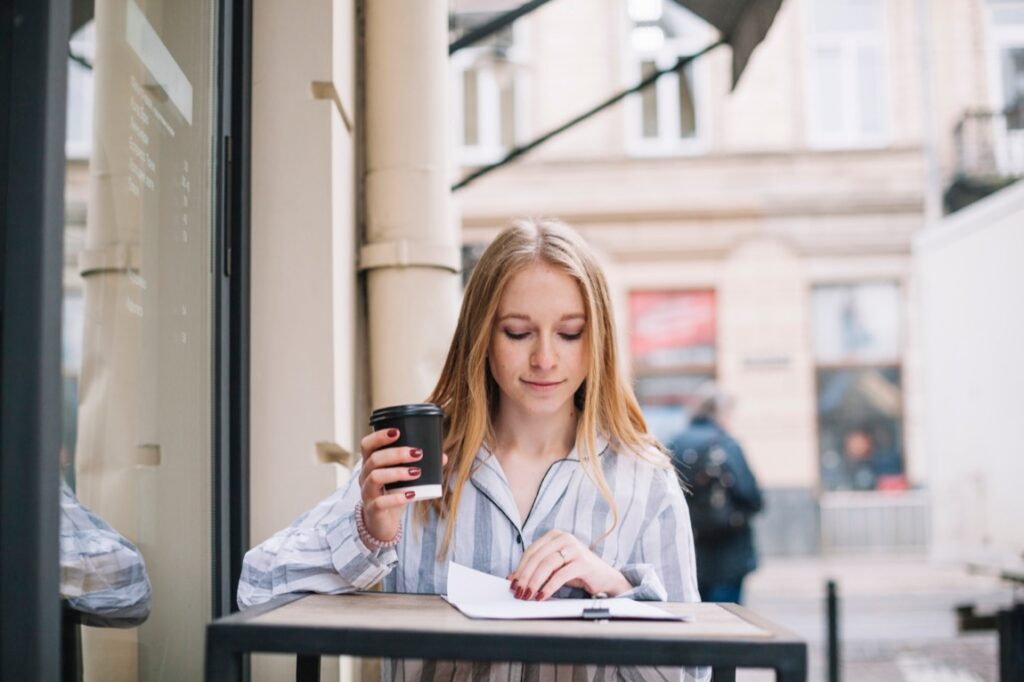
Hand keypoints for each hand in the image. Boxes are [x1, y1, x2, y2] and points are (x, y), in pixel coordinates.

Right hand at [357, 429, 446, 543]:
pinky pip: (381, 502)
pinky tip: (412, 494)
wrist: (382, 524)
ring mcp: (367, 493)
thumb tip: (442, 457)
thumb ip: (419, 466)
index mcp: (370, 464)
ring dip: (398, 472)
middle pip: (374, 459)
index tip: (397, 432)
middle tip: (417, 453)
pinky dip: (398, 498)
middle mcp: (365, 476)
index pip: (367, 445)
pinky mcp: (373, 509)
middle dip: (397, 454)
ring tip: (417, 472)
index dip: (379, 436)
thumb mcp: (403, 479)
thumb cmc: (392, 494)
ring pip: (376, 477)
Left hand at [507, 530, 631, 600]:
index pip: (531, 551)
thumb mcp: (554, 568)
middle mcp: (564, 538)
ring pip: (546, 564)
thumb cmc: (577, 571)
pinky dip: (549, 587)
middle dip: (525, 576)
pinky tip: (542, 596)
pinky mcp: (583, 562)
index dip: (520, 568)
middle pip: (537, 557)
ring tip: (528, 595)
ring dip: (534, 582)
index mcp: (555, 535)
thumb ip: (536, 569)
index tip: (512, 583)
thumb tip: (513, 579)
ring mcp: (574, 548)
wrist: (604, 578)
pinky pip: (560, 575)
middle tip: (519, 592)